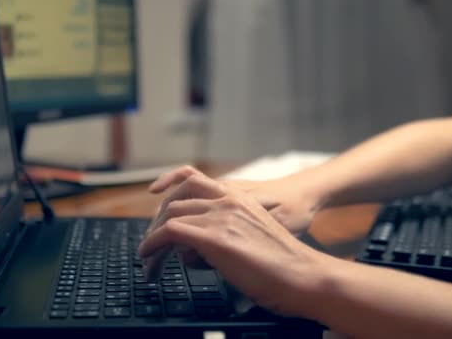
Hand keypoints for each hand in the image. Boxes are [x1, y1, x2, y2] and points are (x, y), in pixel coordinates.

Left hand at [139, 172, 329, 317]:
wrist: (304, 273)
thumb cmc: (282, 262)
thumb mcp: (252, 236)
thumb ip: (223, 234)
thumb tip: (191, 251)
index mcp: (239, 197)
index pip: (193, 178)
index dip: (169, 186)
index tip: (155, 195)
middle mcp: (228, 200)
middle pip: (177, 199)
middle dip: (158, 221)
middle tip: (151, 244)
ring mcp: (222, 216)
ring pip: (170, 215)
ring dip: (153, 237)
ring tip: (148, 258)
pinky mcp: (216, 237)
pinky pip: (171, 232)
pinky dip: (153, 244)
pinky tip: (148, 257)